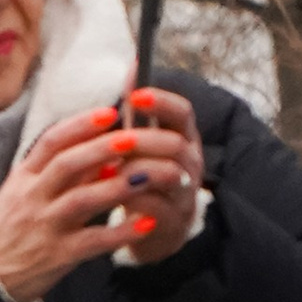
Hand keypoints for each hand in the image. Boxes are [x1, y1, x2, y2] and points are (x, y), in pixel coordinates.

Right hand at [0, 96, 201, 301]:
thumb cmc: (10, 232)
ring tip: (148, 177)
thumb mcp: (23, 194)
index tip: (110, 113)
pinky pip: (92, 242)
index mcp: (24, 178)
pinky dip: (120, 233)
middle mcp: (32, 199)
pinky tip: (146, 224)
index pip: (51, 142)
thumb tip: (103, 152)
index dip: (81, 125)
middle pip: (68, 165)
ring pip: (83, 200)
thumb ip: (59, 174)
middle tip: (134, 138)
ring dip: (118, 186)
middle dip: (103, 148)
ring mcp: (44, 228)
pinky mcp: (56, 256)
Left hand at [113, 83, 204, 266]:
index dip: (160, 101)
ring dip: (137, 171)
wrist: (156, 233)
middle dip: (144, 140)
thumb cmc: (145, 181)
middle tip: (116, 141)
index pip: (182, 113)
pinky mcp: (172, 224)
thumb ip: (137, 116)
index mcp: (184, 139)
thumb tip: (132, 68)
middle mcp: (191, 164)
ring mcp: (185, 194)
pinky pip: (156, 210)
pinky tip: (112, 198)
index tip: (134, 94)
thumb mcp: (143, 147)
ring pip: (169, 175)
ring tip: (110, 172)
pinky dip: (133, 202)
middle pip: (175, 144)